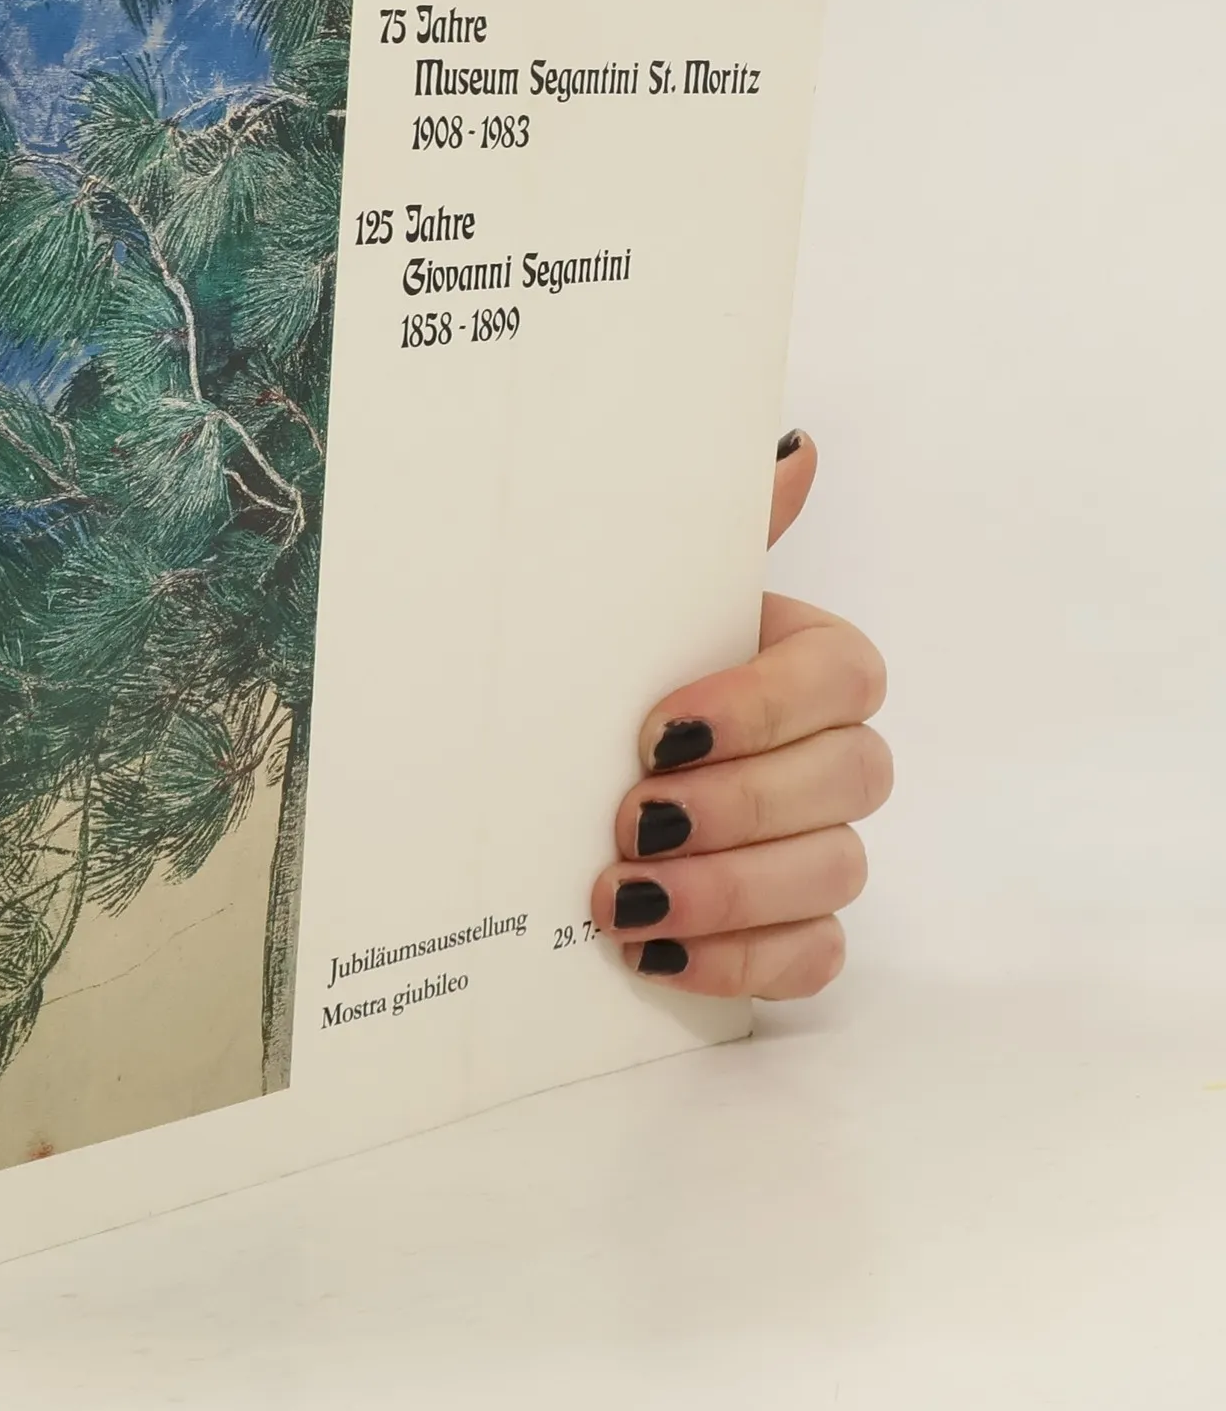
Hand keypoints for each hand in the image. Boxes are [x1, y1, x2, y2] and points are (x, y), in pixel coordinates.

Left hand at [591, 431, 889, 997]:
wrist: (560, 765)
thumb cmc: (615, 670)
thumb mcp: (644, 598)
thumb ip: (722, 527)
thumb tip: (788, 448)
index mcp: (805, 663)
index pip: (842, 678)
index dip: (760, 709)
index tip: (656, 732)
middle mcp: (830, 754)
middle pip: (850, 782)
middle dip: (738, 809)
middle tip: (631, 823)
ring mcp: (819, 844)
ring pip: (837, 874)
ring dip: (730, 891)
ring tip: (622, 900)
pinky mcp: (792, 928)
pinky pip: (816, 958)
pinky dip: (744, 963)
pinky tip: (657, 956)